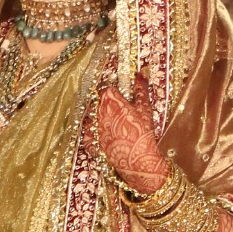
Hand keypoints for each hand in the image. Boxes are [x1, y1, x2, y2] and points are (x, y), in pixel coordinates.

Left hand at [96, 72, 169, 193]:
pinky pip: (87, 133)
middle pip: (98, 102)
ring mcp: (92, 127)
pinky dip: (92, 132)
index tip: (120, 96)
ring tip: (112, 123)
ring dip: (98, 117)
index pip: (107, 89)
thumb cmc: (142, 132)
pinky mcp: (90, 141)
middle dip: (106, 104)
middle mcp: (98, 112)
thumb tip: (141, 72)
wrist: (137, 160)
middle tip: (118, 111)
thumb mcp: (145, 109)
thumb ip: (141, 89)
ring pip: (91, 116)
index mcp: (111, 101)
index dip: (114, 92)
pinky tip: (103, 134)